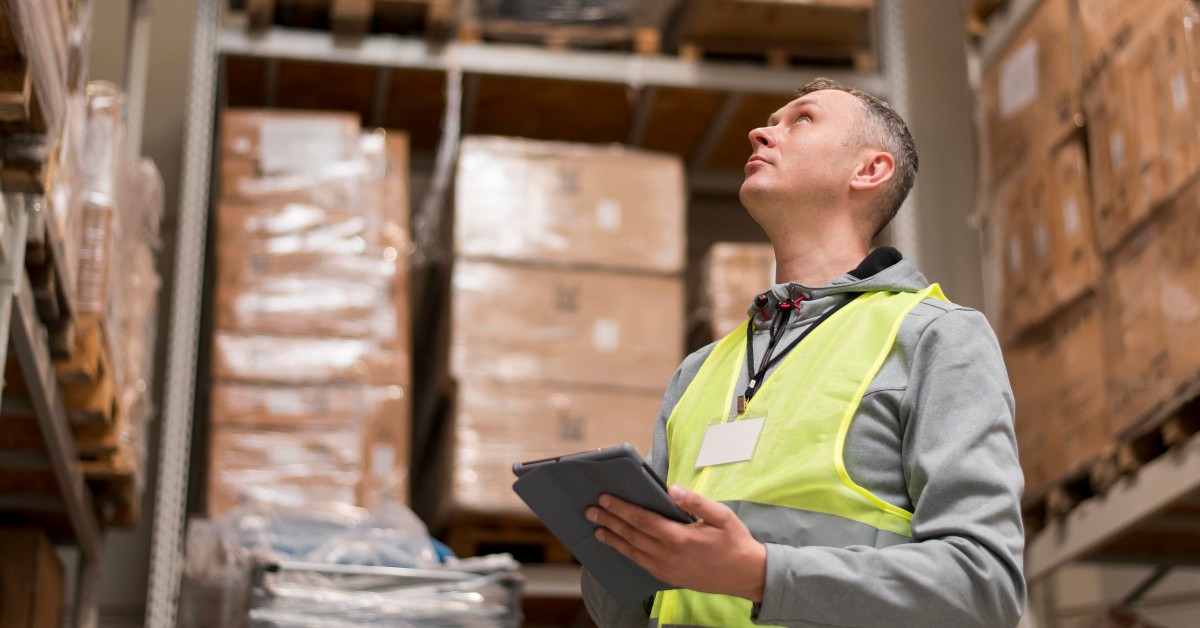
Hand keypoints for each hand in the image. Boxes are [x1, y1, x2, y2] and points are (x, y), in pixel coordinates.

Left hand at [586, 484, 766, 602]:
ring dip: (613, 539)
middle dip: (609, 521)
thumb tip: (672, 489)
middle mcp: (668, 555)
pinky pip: (641, 564)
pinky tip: (618, 547)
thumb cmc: (735, 542)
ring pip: (632, 552)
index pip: (642, 520)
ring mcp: (666, 568)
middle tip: (591, 511)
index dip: (621, 509)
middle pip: (631, 535)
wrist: (746, 576)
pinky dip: (626, 554)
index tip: (605, 499)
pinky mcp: (668, 577)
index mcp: (679, 537)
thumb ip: (696, 502)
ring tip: (597, 529)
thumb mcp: (721, 516)